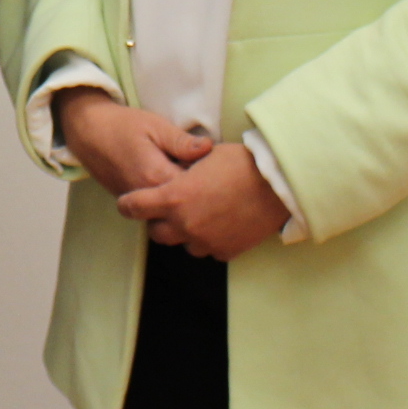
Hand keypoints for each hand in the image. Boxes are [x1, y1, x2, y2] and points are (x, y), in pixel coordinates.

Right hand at [54, 91, 215, 201]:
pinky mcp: (136, 206)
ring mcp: (140, 205)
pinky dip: (175, 203)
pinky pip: (162, 211)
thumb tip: (209, 148)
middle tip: (217, 177)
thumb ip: (182, 141)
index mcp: (156, 176)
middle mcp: (148, 196)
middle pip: (187, 206)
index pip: (196, 189)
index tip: (223, 168)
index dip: (213, 180)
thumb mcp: (155, 125)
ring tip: (202, 183)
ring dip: (189, 201)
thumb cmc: (123, 125)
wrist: (89, 133)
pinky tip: (184, 187)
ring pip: (174, 212)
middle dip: (204, 195)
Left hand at [117, 144, 291, 261]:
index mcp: (174, 198)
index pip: (134, 207)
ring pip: (184, 244)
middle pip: (156, 233)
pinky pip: (209, 250)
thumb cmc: (241, 162)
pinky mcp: (225, 251)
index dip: (129, 203)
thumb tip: (172, 169)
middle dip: (159, 221)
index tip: (130, 202)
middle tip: (171, 208)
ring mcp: (205, 241)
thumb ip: (182, 168)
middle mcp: (185, 224)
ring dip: (187, 232)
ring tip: (203, 214)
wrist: (278, 185)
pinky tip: (223, 223)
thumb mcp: (204, 156)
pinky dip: (211, 239)